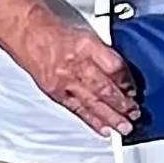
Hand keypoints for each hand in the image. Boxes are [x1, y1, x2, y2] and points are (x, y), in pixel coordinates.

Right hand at [24, 18, 139, 136]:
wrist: (28, 34)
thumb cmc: (58, 33)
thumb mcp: (88, 35)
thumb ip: (105, 55)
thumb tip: (124, 75)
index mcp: (87, 46)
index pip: (114, 67)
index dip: (127, 81)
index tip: (135, 89)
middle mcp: (76, 65)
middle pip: (104, 88)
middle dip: (122, 104)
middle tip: (135, 114)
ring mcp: (65, 81)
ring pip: (92, 103)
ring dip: (111, 117)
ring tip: (125, 127)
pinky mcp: (56, 92)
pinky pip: (77, 109)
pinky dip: (93, 121)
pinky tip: (104, 129)